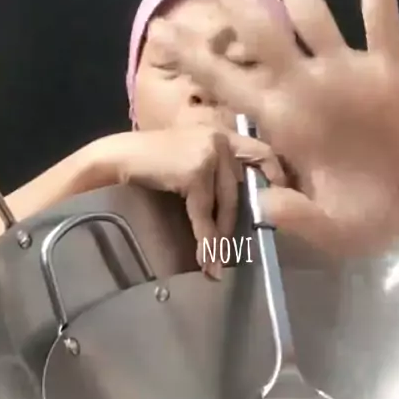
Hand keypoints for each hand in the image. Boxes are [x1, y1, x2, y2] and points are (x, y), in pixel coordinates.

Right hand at [103, 128, 284, 277]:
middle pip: (239, 189)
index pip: (261, 152)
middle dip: (234, 225)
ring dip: (220, 238)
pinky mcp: (197, 171)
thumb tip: (234, 208)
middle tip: (233, 251)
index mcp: (222, 134)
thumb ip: (214, 172)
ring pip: (225, 205)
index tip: (281, 196)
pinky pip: (205, 213)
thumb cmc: (149, 161)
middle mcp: (221, 139)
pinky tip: (205, 257)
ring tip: (216, 264)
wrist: (117, 157)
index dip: (274, 174)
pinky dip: (205, 238)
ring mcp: (210, 153)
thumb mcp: (189, 158)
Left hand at [150, 0, 398, 257]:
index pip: (231, 84)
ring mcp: (347, 73)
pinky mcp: (389, 67)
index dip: (197, 59)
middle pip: (261, 33)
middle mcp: (307, 89)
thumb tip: (262, 205)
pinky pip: (382, 16)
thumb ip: (299, 217)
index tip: (160, 31)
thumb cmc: (373, 218)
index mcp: (286, 124)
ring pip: (313, 13)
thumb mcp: (335, 231)